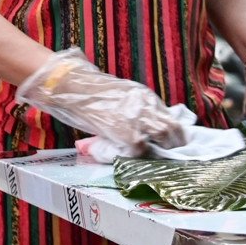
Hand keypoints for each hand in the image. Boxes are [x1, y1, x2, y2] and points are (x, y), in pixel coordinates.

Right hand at [19, 48, 185, 149]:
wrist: (72, 88)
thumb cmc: (92, 93)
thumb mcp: (122, 96)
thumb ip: (138, 110)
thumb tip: (150, 130)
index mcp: (145, 97)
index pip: (172, 118)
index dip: (174, 134)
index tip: (170, 142)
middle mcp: (146, 106)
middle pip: (173, 130)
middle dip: (172, 144)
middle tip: (164, 153)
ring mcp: (137, 119)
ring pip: (163, 139)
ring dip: (158, 151)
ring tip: (148, 157)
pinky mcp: (126, 133)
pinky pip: (141, 150)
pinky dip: (138, 156)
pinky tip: (128, 155)